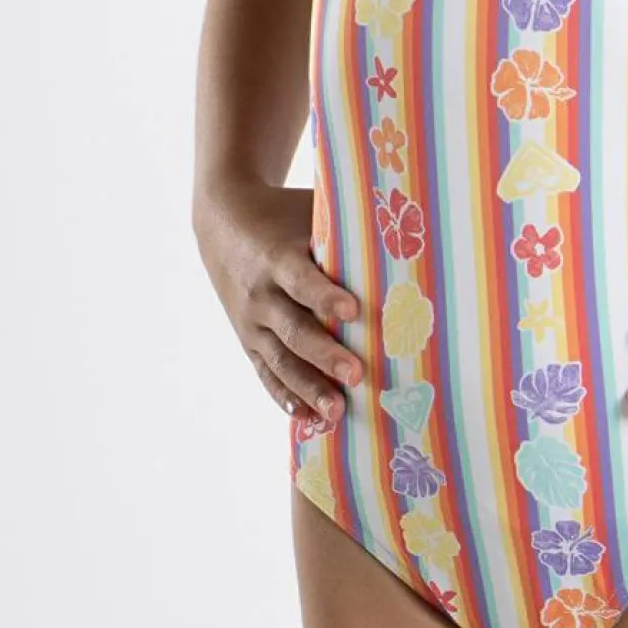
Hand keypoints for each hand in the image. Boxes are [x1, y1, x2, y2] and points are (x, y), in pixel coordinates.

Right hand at [193, 180, 363, 436]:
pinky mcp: (248, 341)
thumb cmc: (284, 215)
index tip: (355, 311)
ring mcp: (251, 322)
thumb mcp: (308, 211)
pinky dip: (284, 395)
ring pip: (280, 360)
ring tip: (338, 410)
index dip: (326, 296)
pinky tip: (306, 416)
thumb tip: (405, 221)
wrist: (222, 225)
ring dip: (309, 386)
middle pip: (294, 329)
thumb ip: (346, 223)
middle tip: (358, 374)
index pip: (303, 281)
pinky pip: (265, 373)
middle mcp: (261, 294)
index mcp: (277, 258)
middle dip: (325, 354)